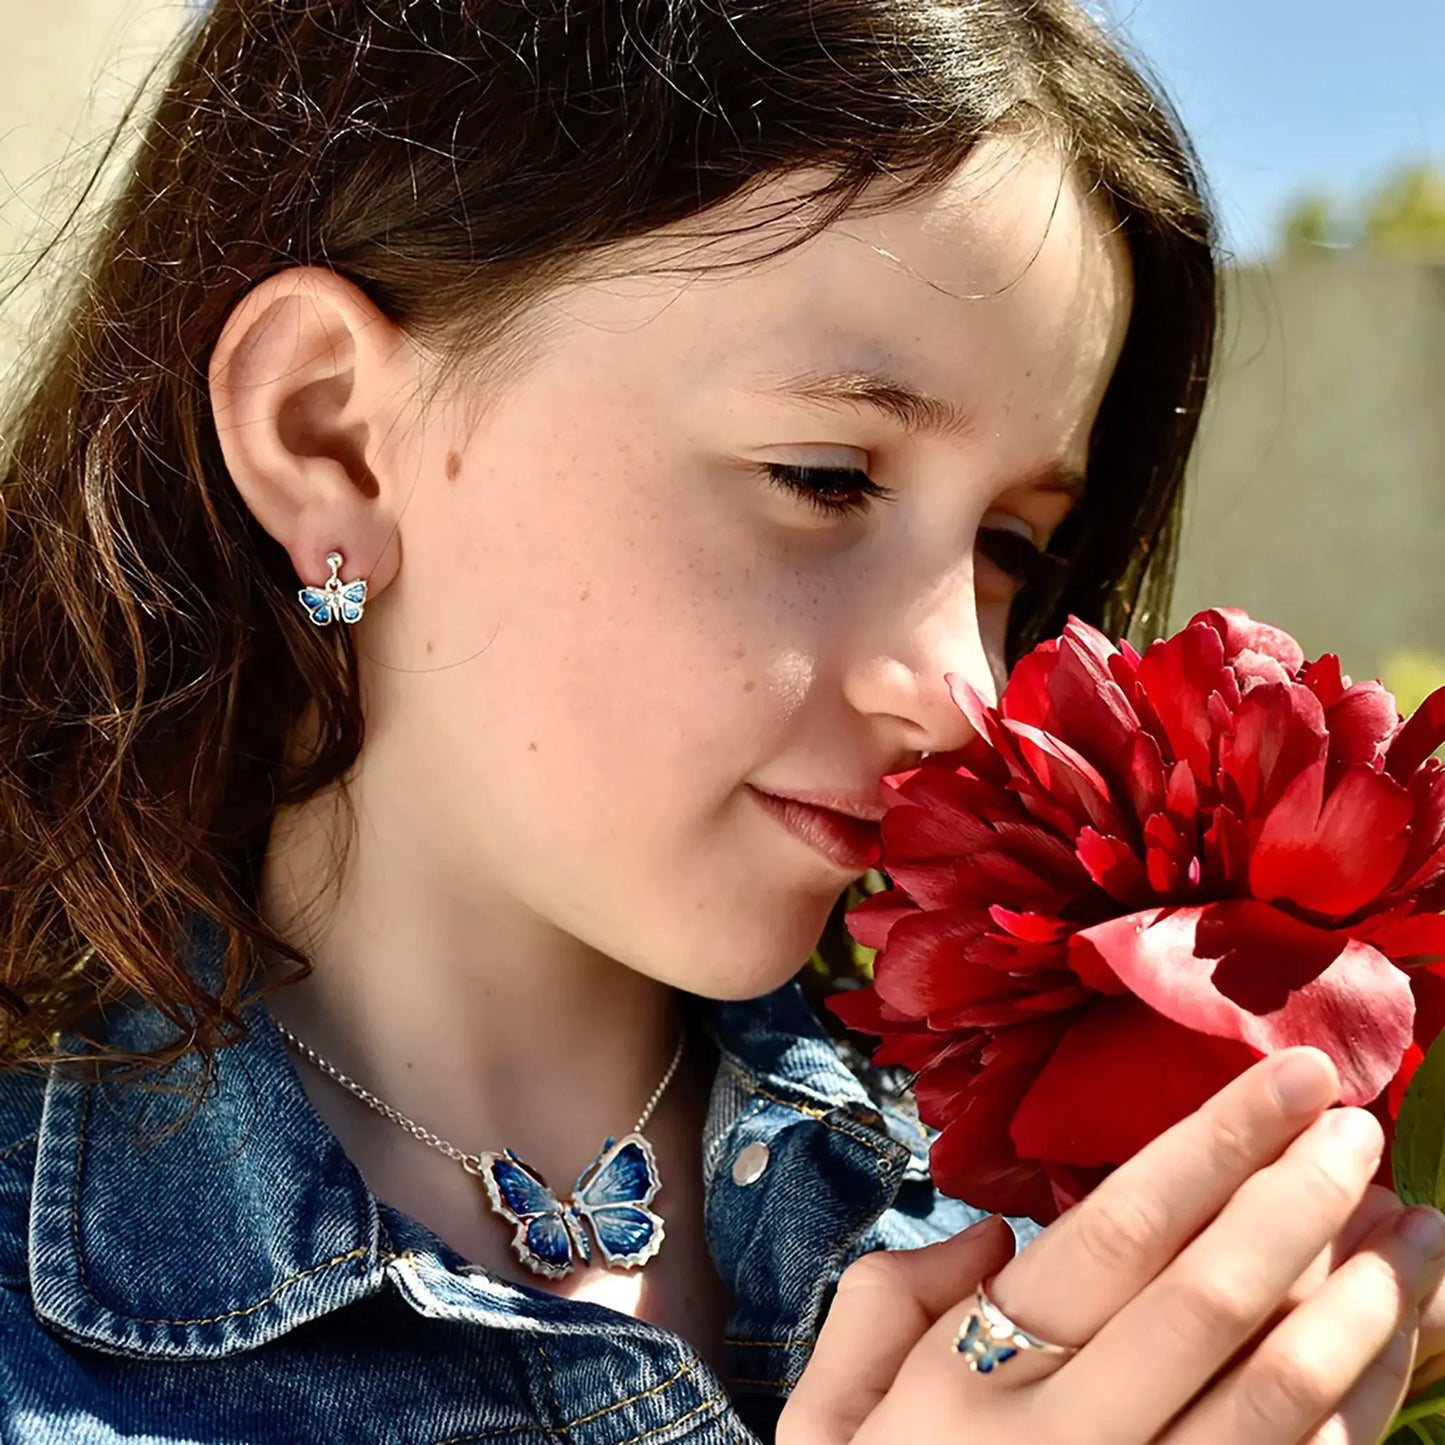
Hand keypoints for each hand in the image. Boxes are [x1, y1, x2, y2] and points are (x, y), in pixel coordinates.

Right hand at [779, 1049, 1444, 1443]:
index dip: (1215, 1144)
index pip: (1120, 1231)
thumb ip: (888, 1302)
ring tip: (1420, 1223)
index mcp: (977, 1374)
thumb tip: (992, 1239)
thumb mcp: (828, 1415)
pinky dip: (1367, 1399)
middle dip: (1297, 1199)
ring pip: (1281, 1393)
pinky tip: (1397, 1331)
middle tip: (1358, 1125)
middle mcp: (1073, 1438)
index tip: (1289, 1078)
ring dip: (1366, 1301)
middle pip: (1212, 1298)